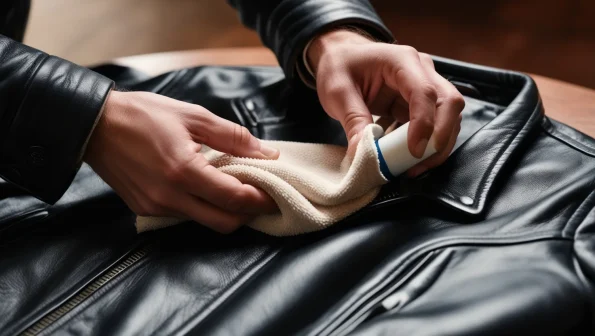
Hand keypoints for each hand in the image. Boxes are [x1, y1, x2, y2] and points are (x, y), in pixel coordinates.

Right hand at [84, 91, 279, 232]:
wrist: (94, 125)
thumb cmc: (144, 115)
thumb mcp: (193, 116)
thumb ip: (233, 137)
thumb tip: (267, 153)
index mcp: (184, 171)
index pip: (235, 198)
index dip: (261, 200)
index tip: (275, 194)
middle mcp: (170, 197)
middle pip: (224, 223)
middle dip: (248, 214)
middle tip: (261, 197)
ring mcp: (156, 207)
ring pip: (205, 221)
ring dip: (226, 211)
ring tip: (236, 189)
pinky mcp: (145, 209)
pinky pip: (184, 216)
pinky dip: (203, 206)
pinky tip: (207, 188)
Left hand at [307, 29, 464, 176]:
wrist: (341, 56)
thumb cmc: (340, 66)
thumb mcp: (337, 91)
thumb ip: (352, 120)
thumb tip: (363, 153)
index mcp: (401, 61)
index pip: (425, 92)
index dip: (424, 123)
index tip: (414, 151)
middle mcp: (421, 70)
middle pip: (449, 103)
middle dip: (440, 137)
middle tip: (418, 164)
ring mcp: (424, 86)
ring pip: (448, 117)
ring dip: (437, 145)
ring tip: (413, 167)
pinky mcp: (420, 104)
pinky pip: (434, 126)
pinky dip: (426, 145)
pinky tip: (408, 160)